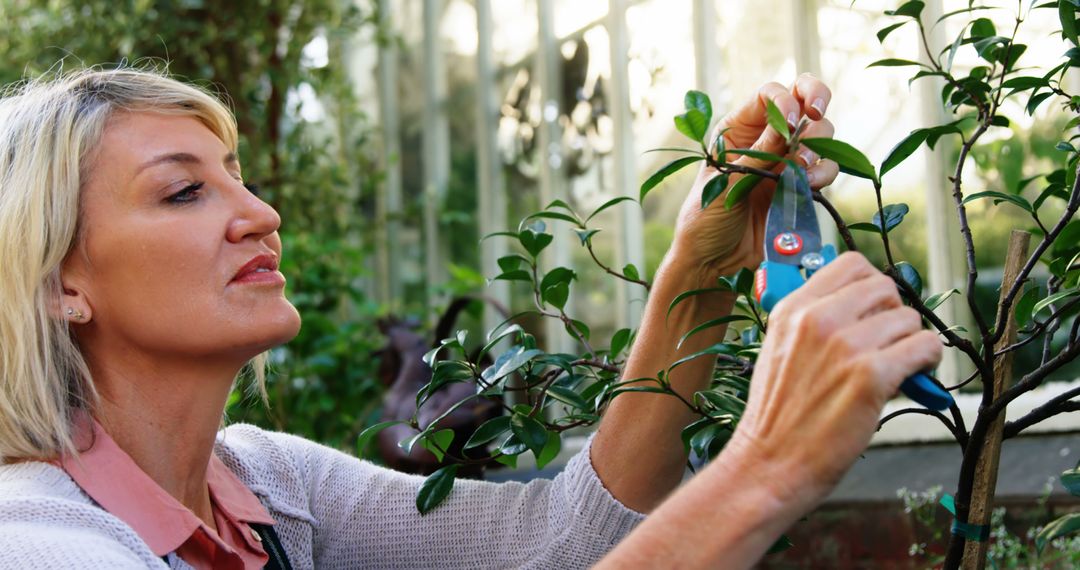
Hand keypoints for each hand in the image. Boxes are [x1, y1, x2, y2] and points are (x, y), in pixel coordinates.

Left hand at [669, 74, 839, 280]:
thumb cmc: (704, 219)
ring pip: (822, 134)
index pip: (770, 94)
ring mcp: (786, 161)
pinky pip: (826, 169)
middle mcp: (766, 139)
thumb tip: (786, 127)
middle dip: (815, 106)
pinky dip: (824, 173)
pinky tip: (809, 186)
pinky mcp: (801, 187)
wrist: (713, 260)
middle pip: (805, 101)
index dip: (786, 99)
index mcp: (738, 129)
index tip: (791, 121)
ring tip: (799, 169)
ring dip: (818, 145)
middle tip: (812, 122)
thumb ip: (757, 156)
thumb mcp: (725, 184)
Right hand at [724, 252, 943, 511]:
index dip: (871, 288)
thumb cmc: (777, 415)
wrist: (769, 462)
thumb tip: (859, 307)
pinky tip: (913, 378)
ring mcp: (845, 345)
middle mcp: (817, 319)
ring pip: (909, 318)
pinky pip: (925, 347)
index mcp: (792, 308)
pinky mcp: (871, 375)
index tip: (873, 311)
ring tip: (897, 366)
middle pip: (885, 287)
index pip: (851, 264)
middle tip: (887, 343)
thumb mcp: (778, 350)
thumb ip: (810, 321)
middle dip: (893, 315)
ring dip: (911, 342)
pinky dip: (927, 362)